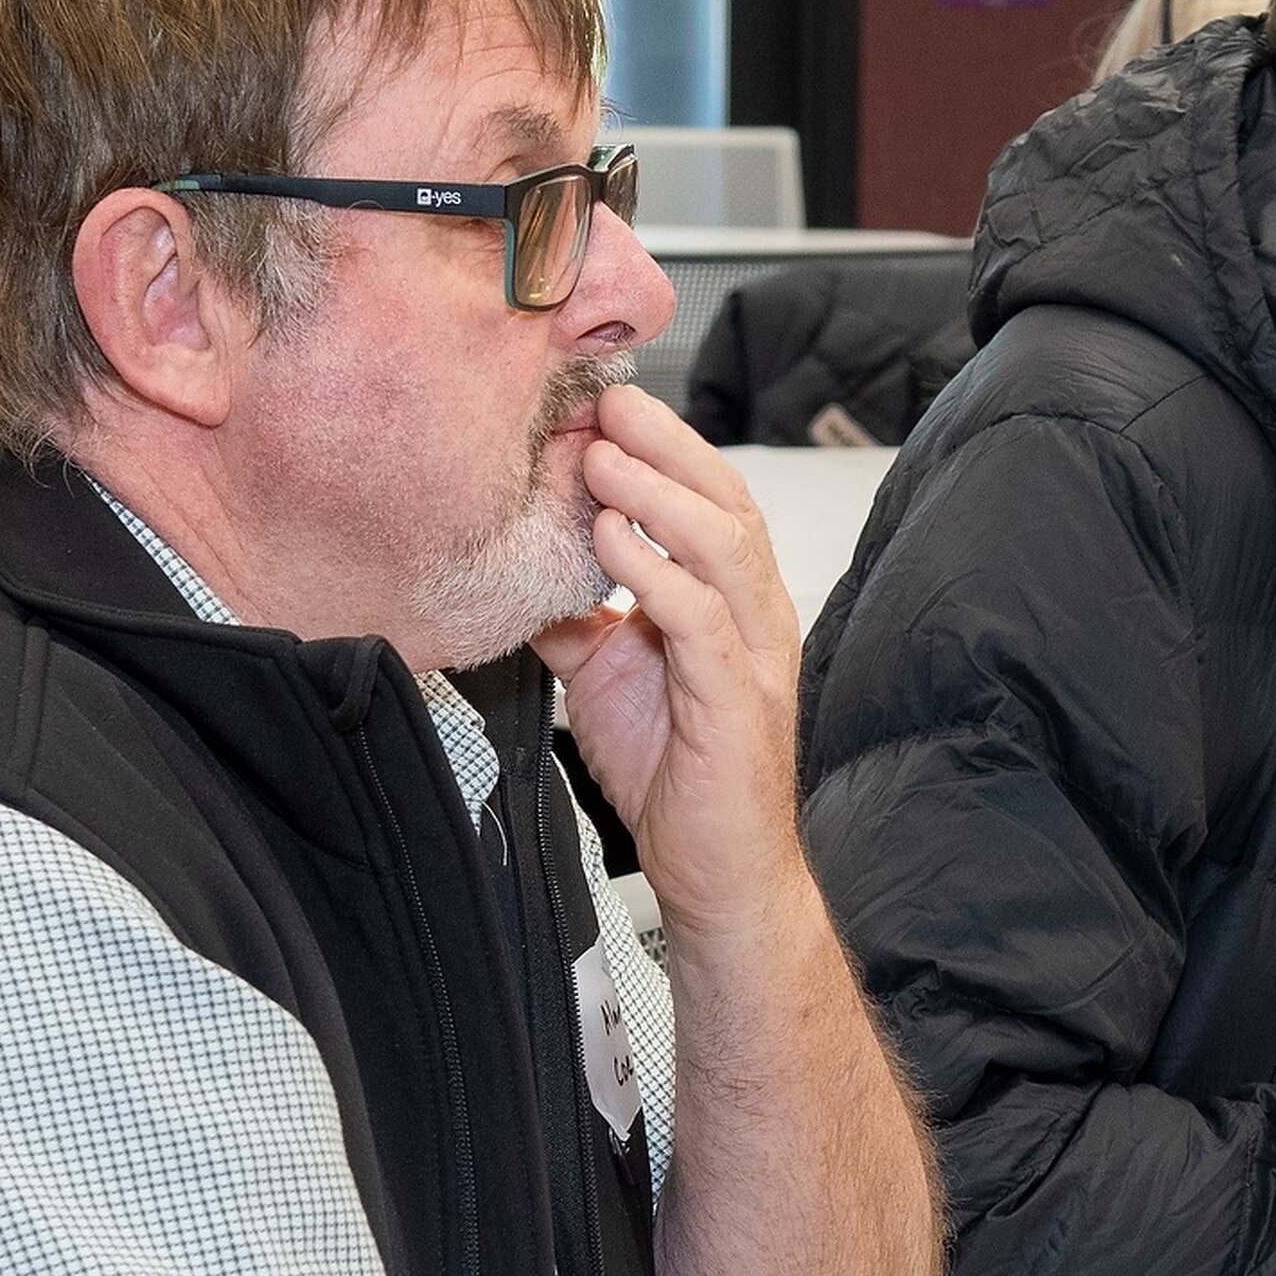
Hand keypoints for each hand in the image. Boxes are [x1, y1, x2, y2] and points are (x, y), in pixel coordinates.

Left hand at [532, 387, 808, 939]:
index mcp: (732, 603)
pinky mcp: (737, 703)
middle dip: (668, 446)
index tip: (604, 404)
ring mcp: (753, 658)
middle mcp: (754, 618)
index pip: (710, 500)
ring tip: (602, 462)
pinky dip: (658, 575)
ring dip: (660, 497)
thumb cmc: (679, 777)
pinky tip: (613, 546)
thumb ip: (577, 617)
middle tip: (610, 402)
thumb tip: (520, 571)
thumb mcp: (606, 676)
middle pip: (728, 502)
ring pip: (724, 548)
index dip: (663, 448)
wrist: (718, 874)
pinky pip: (702, 621)